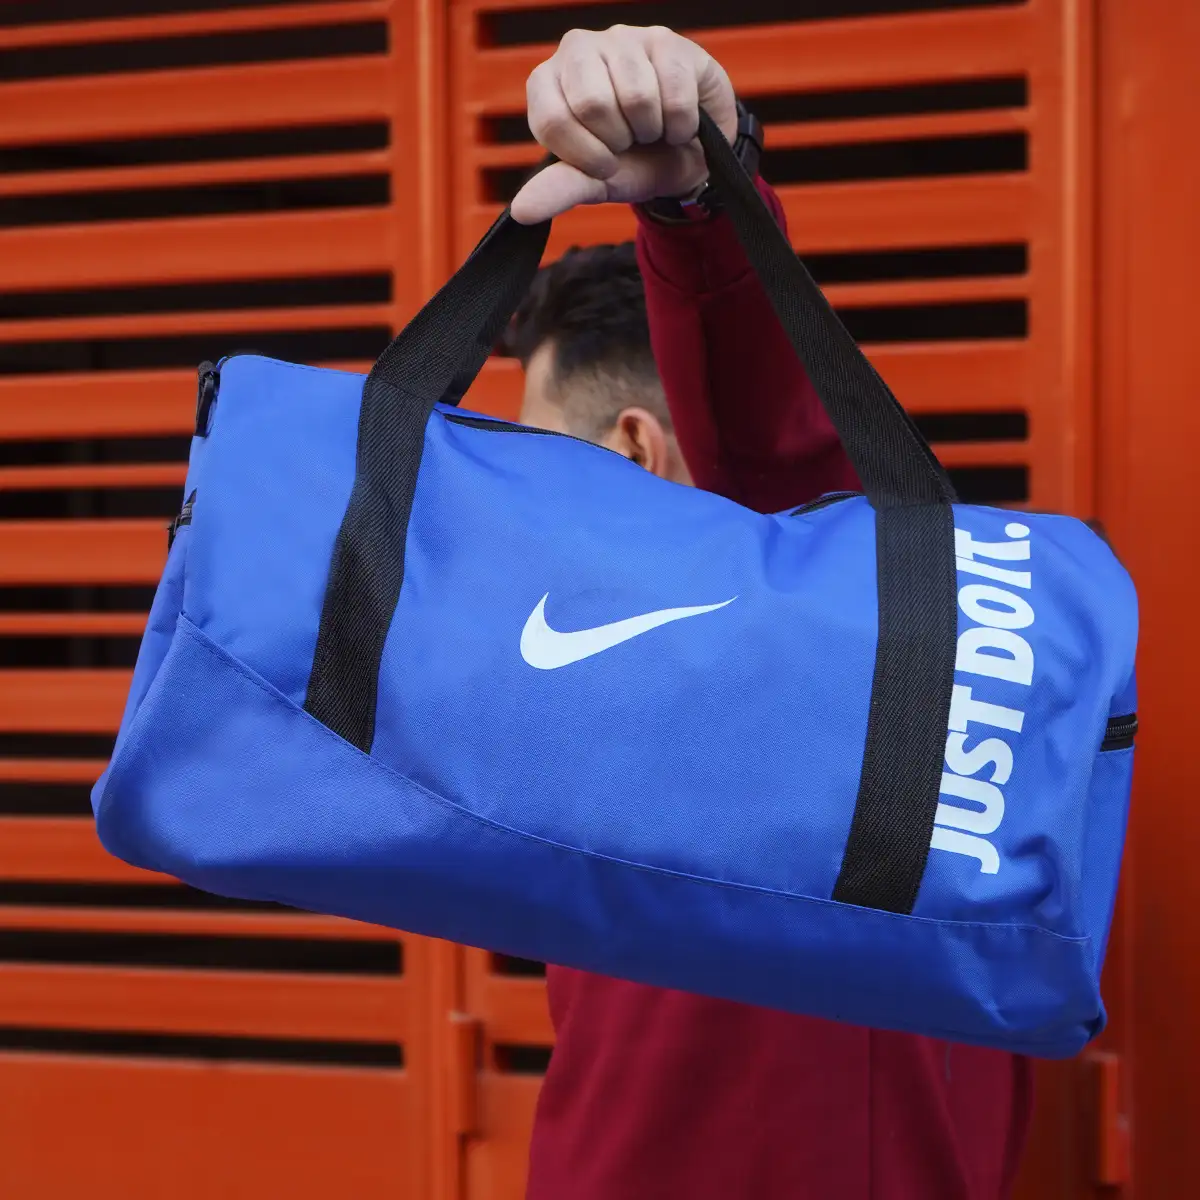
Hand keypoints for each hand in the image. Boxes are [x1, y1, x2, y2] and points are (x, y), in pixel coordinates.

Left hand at [510, 25, 736, 224]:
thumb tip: (522, 212)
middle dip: (619, 140)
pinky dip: (681, 123)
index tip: (603, 163)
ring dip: (652, 130)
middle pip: (593, 104)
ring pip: (638, 96)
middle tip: (628, 140)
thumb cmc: (631, 163)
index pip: (552, 121)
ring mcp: (622, 39)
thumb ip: (558, 191)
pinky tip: (675, 119)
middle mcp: (577, 50)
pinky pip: (674, 92)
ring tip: (651, 128)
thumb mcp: (593, 183)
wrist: (687, 157)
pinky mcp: (665, 40)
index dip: (585, 156)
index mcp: (547, 83)